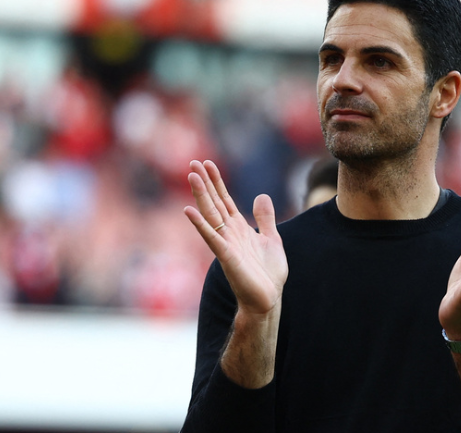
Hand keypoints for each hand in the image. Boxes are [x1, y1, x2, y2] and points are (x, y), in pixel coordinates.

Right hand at [183, 160, 287, 315]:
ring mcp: (226, 244)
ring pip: (211, 215)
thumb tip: (261, 195)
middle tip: (193, 162)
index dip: (216, 182)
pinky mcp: (227, 257)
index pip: (224, 199)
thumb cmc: (268, 273)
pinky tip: (188, 211)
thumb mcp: (272, 239)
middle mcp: (229, 233)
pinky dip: (200, 224)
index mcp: (239, 228)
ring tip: (191, 176)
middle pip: (214, 203)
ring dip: (200, 195)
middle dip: (205, 183)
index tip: (207, 164)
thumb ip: (265, 218)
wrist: (268, 299)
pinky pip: (212, 238)